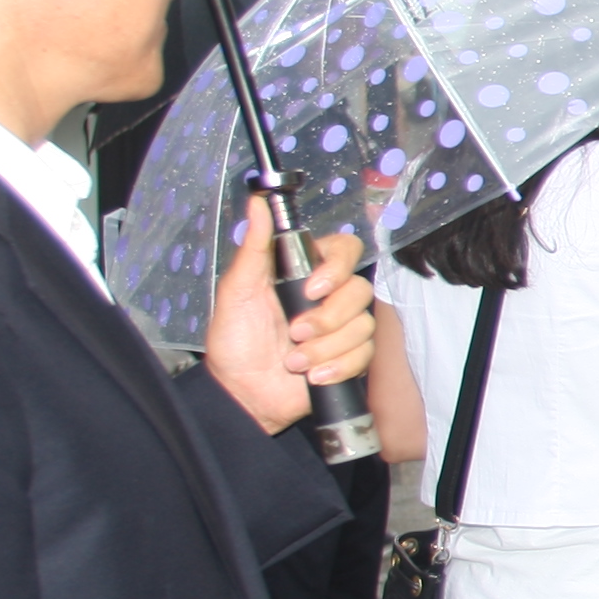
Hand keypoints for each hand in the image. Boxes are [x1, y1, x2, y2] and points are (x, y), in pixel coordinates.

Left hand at [204, 197, 372, 435]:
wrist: (242, 394)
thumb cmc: (234, 341)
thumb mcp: (237, 291)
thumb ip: (253, 247)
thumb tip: (257, 203)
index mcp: (306, 274)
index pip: (346, 250)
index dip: (338, 268)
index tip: (312, 289)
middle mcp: (329, 298)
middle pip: (360, 291)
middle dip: (327, 319)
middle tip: (293, 333)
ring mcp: (342, 329)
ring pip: (362, 327)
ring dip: (325, 348)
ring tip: (295, 362)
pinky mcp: (350, 358)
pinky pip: (364, 356)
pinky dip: (337, 367)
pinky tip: (313, 376)